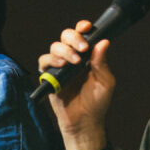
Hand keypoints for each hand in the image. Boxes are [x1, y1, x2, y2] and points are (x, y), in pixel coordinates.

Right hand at [37, 20, 114, 149]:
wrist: (85, 121)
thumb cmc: (97, 102)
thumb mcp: (105, 81)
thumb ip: (102, 62)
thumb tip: (103, 42)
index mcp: (87, 56)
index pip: (82, 35)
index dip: (82, 28)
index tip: (88, 27)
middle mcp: (73, 58)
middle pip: (66, 36)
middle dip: (73, 38)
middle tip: (83, 48)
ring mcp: (60, 66)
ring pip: (55, 47)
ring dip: (65, 50)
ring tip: (75, 62)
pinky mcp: (49, 77)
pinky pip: (44, 61)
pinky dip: (51, 60)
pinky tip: (62, 66)